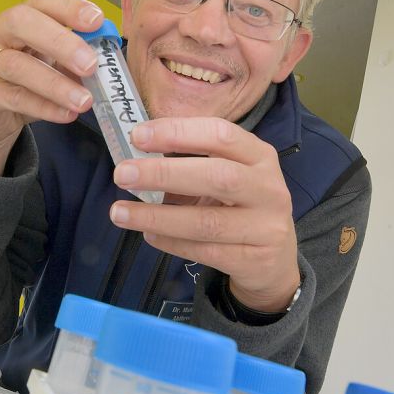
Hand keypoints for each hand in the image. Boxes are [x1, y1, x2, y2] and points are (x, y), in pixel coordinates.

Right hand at [0, 0, 103, 174]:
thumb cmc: (24, 83)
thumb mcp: (51, 65)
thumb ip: (74, 57)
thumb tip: (106, 57)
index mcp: (19, 17)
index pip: (42, 1)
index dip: (69, 7)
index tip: (97, 21)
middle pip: (22, 22)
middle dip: (60, 41)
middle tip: (90, 64)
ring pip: (16, 66)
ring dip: (55, 83)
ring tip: (84, 101)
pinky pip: (13, 97)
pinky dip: (44, 107)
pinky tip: (67, 114)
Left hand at [108, 117, 299, 311]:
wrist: (274, 261)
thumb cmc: (239, 206)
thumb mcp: (228, 175)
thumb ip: (192, 162)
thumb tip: (137, 154)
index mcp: (259, 155)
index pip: (221, 134)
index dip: (178, 132)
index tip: (138, 136)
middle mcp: (268, 188)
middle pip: (216, 176)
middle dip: (164, 173)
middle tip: (122, 174)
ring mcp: (266, 227)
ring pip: (207, 221)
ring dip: (157, 216)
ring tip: (119, 212)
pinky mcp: (255, 261)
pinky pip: (205, 251)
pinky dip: (171, 242)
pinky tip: (147, 234)